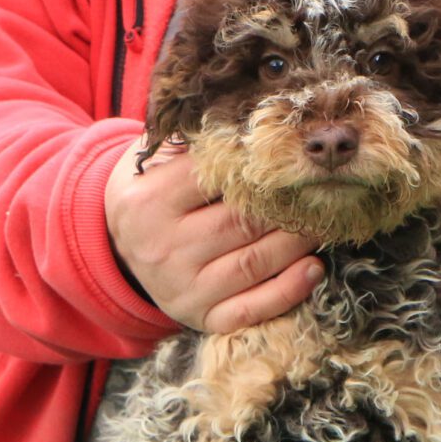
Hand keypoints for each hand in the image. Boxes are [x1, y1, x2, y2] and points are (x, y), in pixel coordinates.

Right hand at [104, 140, 323, 331]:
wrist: (119, 251)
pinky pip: (251, 309)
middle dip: (286, 205)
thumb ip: (192, 143)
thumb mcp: (153, 162)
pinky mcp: (202, 318)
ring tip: (321, 222)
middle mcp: (163, 249)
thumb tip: (250, 124)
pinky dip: (288, 291)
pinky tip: (314, 269)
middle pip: (241, 222)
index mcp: (149, 202)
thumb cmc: (151, 194)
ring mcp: (182, 290)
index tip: (288, 156)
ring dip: (297, 243)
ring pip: (253, 263)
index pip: (215, 179)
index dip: (258, 167)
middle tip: (317, 190)